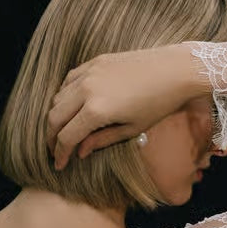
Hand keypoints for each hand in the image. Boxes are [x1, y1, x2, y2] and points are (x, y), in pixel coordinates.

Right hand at [45, 43, 208, 169]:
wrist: (175, 70)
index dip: (60, 154)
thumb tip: (80, 151)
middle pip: (54, 117)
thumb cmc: (159, 103)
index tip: (59, 165)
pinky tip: (71, 106)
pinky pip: (69, 80)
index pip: (67, 136)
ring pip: (58, 97)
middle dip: (51, 137)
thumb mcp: (132, 129)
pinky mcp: (94, 62)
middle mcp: (86, 90)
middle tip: (55, 151)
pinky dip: (64, 95)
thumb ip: (101, 141)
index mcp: (96, 110)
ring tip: (63, 130)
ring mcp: (89, 73)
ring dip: (56, 116)